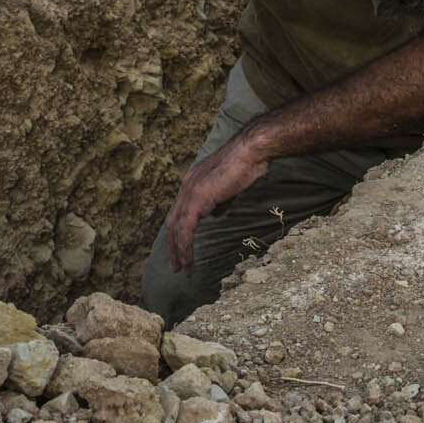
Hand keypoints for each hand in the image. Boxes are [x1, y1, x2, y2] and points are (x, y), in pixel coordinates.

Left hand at [164, 136, 269, 272]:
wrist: (250, 152)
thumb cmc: (246, 165)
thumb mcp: (229, 188)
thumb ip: (219, 202)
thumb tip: (215, 214)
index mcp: (192, 183)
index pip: (179, 212)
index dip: (179, 232)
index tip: (181, 249)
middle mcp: (186, 187)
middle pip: (172, 222)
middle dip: (173, 246)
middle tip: (176, 267)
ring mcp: (189, 192)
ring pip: (177, 228)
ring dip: (179, 252)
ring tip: (183, 270)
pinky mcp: (197, 199)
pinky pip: (186, 229)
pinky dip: (186, 247)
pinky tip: (189, 260)